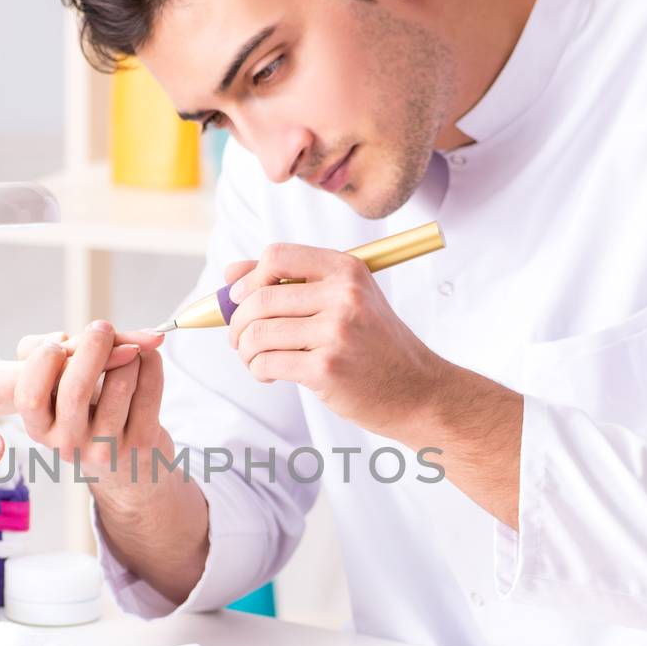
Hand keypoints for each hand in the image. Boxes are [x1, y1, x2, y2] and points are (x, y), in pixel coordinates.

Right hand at [13, 321, 170, 502]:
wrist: (127, 468)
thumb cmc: (87, 415)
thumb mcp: (61, 393)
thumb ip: (56, 357)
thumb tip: (73, 334)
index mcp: (41, 428)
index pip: (30, 395)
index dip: (43, 362)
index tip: (59, 344)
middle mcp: (69, 443)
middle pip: (76, 389)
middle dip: (92, 346)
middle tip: (102, 327)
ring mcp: (107, 447)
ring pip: (120, 383)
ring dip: (129, 354)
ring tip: (130, 350)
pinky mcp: (141, 443)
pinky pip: (150, 390)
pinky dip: (152, 363)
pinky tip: (149, 358)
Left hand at [226, 243, 443, 440]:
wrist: (416, 389)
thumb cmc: (375, 345)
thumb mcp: (346, 300)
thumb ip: (292, 281)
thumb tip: (230, 271)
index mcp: (347, 270)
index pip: (276, 256)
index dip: (248, 278)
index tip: (241, 299)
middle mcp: (343, 296)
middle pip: (260, 297)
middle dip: (238, 322)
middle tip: (239, 339)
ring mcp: (336, 333)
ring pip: (258, 333)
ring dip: (245, 350)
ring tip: (255, 359)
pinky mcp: (326, 369)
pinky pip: (267, 363)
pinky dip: (258, 370)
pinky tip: (270, 374)